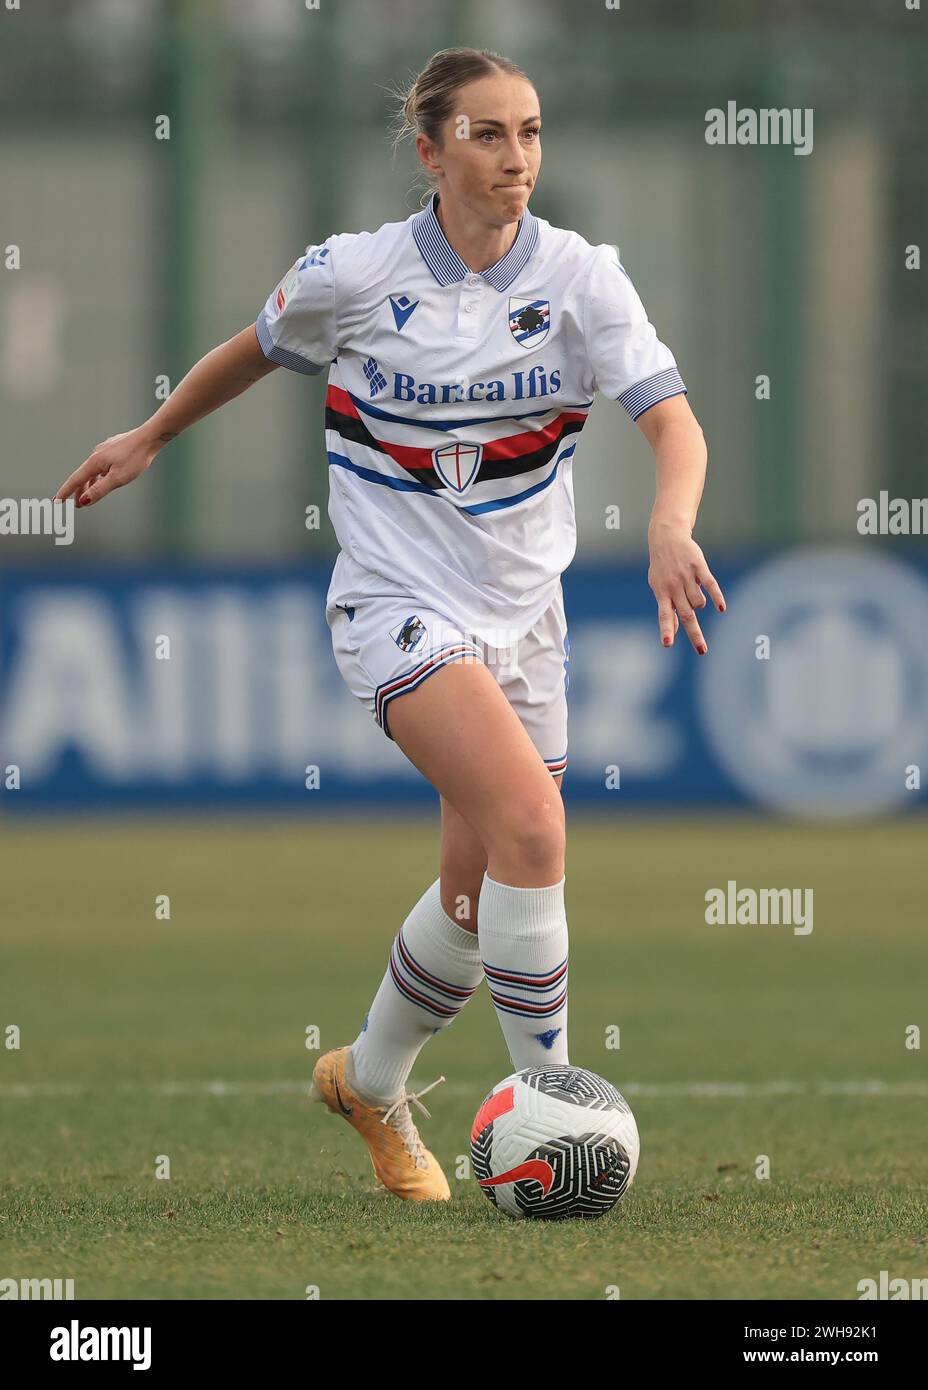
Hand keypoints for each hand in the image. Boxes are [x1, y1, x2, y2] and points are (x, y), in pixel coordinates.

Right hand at [56, 427, 161, 508]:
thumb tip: (84, 500)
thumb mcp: (118, 478)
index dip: (65, 491)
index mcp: (95, 462)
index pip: (75, 480)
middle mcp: (97, 455)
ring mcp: (105, 451)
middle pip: (84, 476)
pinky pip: (102, 465)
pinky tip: (104, 478)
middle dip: (79, 491)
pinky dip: (100, 475)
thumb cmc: (136, 457)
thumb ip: (100, 490)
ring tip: (90, 495)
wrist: (150, 437)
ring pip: (94, 471)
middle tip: (77, 505)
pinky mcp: (114, 449)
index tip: (56, 501)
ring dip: (91, 484)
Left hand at [647, 521, 725, 653]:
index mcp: (662, 593)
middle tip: (702, 650)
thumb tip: (673, 633)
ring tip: (697, 597)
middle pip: (686, 615)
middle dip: (695, 634)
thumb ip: (667, 609)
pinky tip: (721, 608)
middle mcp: (674, 587)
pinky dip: (716, 597)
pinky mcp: (699, 567)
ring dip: (701, 605)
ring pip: (699, 602)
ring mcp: (686, 577)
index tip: (668, 645)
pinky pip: (710, 584)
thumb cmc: (662, 568)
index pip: (664, 615)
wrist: (667, 538)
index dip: (667, 630)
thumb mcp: (659, 588)